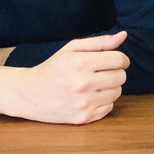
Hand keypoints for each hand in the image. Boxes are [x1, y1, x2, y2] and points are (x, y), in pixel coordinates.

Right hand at [15, 31, 130, 122]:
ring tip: (95, 84)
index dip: (120, 59)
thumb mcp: (72, 49)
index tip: (114, 60)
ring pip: (117, 92)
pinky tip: (90, 97)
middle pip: (121, 77)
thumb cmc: (53, 68)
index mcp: (80, 63)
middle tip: (102, 72)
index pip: (119, 60)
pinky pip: (109, 108)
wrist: (29, 94)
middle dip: (115, 72)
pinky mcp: (84, 118)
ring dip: (110, 87)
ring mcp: (84, 103)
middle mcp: (83, 84)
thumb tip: (123, 35)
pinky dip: (103, 101)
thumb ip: (99, 42)